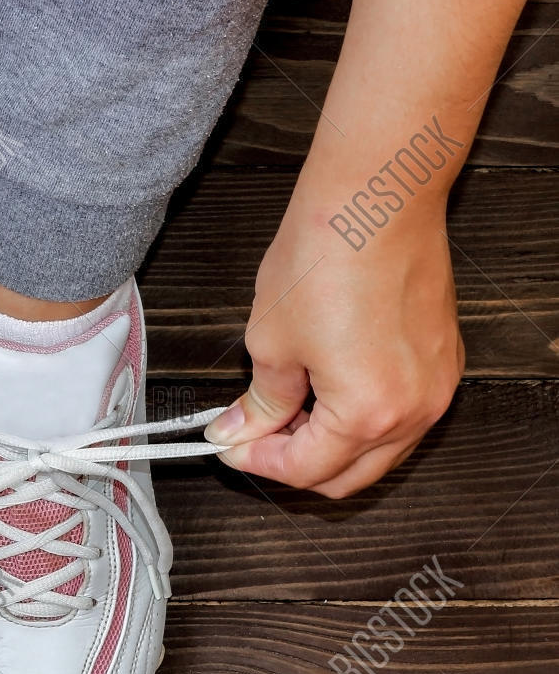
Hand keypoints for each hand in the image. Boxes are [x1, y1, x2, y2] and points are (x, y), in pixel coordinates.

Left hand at [205, 201, 464, 497]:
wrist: (378, 197)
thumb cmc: (327, 258)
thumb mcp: (271, 342)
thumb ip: (260, 401)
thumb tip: (239, 430)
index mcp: (369, 414)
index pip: (305, 469)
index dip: (257, 461)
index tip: (229, 444)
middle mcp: (415, 411)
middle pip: (348, 476)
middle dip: (295, 463)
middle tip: (252, 436)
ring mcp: (437, 386)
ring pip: (379, 451)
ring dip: (330, 445)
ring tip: (285, 411)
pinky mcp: (443, 360)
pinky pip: (402, 415)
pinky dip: (362, 419)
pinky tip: (324, 390)